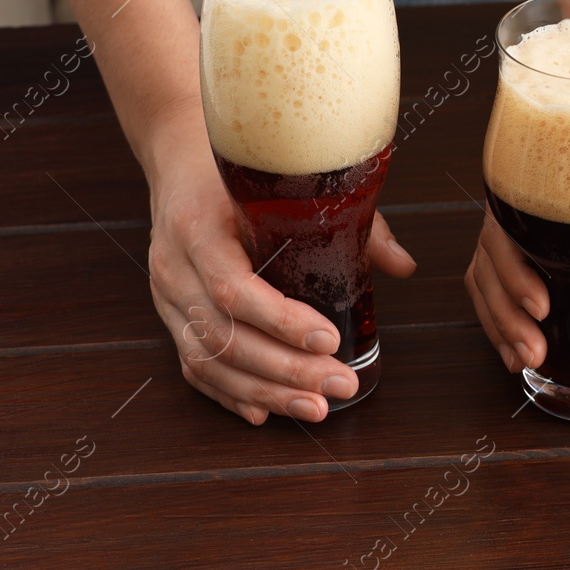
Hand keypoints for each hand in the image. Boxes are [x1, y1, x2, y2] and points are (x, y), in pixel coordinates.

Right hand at [148, 120, 416, 423]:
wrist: (180, 157)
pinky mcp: (169, 316)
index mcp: (199, 227)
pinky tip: (265, 412)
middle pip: (224, 334)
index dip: (281, 320)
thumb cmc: (244, 172)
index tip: (329, 340)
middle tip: (341, 385)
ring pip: (208, 359)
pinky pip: (193, 366)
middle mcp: (174, 267)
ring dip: (265, 391)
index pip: (234, 286)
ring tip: (316, 408)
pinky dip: (230, 394)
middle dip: (285, 369)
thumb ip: (350, 224)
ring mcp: (166, 296)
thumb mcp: (289, 184)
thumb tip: (404, 265)